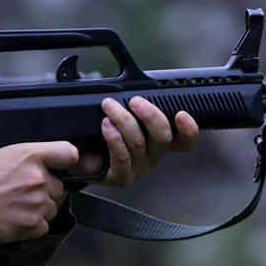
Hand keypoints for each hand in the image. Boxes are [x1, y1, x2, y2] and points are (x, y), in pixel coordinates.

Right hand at [0, 141, 78, 254]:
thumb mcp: (1, 155)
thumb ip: (27, 158)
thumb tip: (42, 165)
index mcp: (30, 155)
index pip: (68, 152)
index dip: (67, 161)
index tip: (62, 167)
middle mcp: (39, 177)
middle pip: (59, 187)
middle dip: (44, 191)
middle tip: (20, 193)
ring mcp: (38, 201)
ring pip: (52, 208)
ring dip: (38, 209)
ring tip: (14, 206)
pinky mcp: (35, 223)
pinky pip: (44, 225)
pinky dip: (32, 225)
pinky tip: (14, 218)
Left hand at [74, 97, 198, 186]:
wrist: (77, 151)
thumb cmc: (99, 131)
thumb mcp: (120, 113)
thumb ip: (134, 104)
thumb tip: (137, 88)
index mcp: (158, 142)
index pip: (184, 141)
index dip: (188, 129)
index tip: (180, 114)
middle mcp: (152, 156)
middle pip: (163, 137)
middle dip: (150, 115)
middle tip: (134, 101)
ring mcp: (138, 168)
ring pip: (139, 143)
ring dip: (124, 120)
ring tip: (109, 107)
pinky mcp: (121, 177)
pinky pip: (122, 157)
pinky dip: (114, 138)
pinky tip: (106, 126)